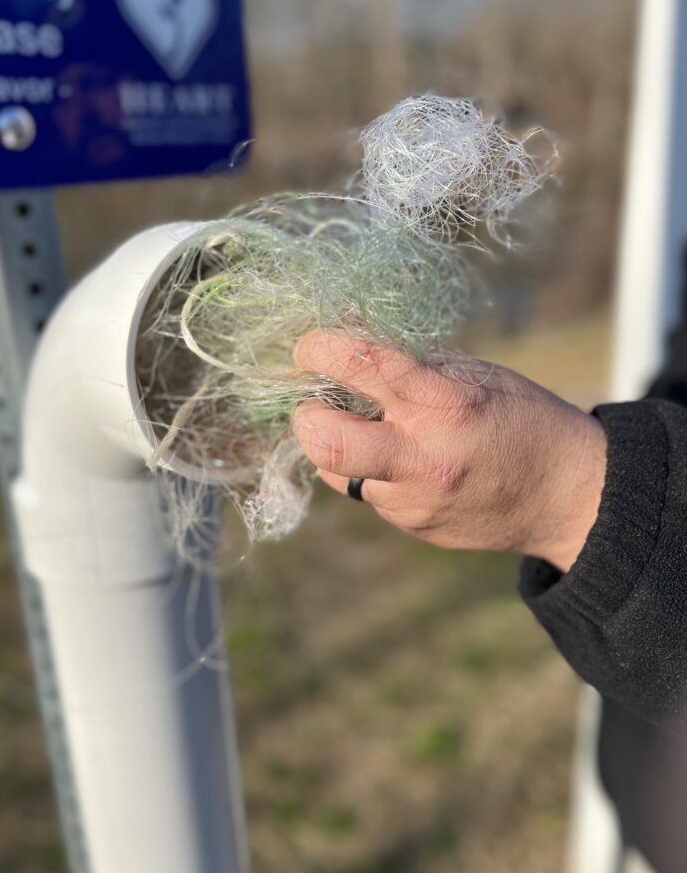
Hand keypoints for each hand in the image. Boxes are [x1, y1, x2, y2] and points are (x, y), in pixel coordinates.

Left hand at [292, 330, 606, 572]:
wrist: (567, 497)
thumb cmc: (521, 420)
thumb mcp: (478, 376)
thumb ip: (414, 367)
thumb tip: (350, 350)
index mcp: (445, 405)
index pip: (365, 368)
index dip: (323, 349)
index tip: (308, 345)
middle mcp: (423, 457)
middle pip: (324, 440)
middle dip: (306, 415)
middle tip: (316, 402)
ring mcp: (414, 500)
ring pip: (337, 470)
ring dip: (340, 445)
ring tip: (375, 431)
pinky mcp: (412, 526)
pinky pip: (366, 492)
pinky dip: (370, 471)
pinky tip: (405, 461)